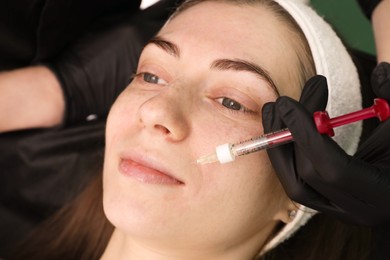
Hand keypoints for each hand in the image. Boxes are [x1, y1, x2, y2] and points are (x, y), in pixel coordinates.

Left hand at [262, 74, 389, 225]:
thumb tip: (379, 71)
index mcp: (382, 194)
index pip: (333, 170)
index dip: (306, 135)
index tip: (287, 103)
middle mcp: (358, 211)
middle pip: (305, 179)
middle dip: (288, 137)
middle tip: (280, 103)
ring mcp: (341, 213)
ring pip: (295, 185)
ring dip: (280, 147)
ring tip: (274, 112)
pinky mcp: (329, 206)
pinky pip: (298, 182)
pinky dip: (288, 156)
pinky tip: (286, 129)